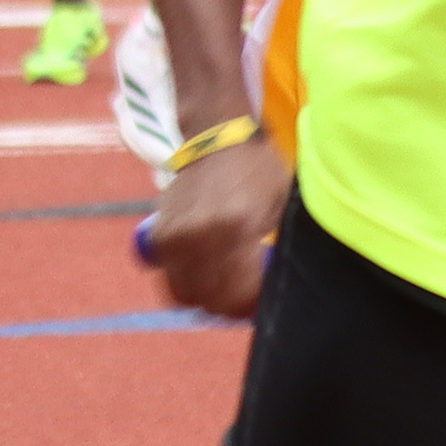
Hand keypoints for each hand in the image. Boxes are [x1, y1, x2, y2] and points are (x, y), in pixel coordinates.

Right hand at [146, 135, 288, 316]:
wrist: (217, 138)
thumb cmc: (259, 172)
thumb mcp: (283, 205)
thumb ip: (282, 248)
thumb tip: (286, 288)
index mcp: (236, 227)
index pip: (241, 293)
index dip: (255, 305)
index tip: (266, 300)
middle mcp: (200, 235)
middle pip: (213, 300)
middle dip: (234, 307)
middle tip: (249, 297)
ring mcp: (175, 236)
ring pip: (187, 295)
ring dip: (209, 299)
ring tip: (229, 288)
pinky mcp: (159, 235)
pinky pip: (171, 279)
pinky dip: (188, 284)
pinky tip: (208, 275)